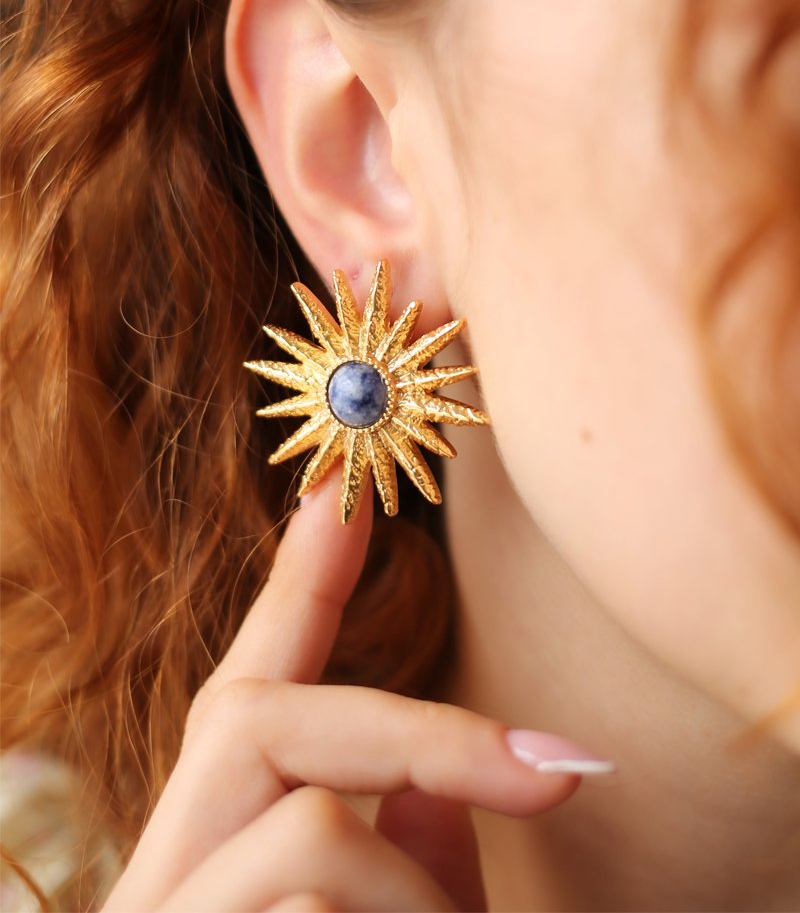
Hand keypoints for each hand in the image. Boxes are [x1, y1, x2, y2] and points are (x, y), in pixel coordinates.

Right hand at [101, 471, 592, 911]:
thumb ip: (416, 859)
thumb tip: (436, 790)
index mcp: (220, 849)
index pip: (252, 691)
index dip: (297, 581)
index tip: (341, 485)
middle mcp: (164, 867)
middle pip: (259, 718)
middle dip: (430, 742)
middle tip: (562, 776)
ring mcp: (156, 911)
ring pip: (318, 832)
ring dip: (421, 903)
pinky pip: (316, 909)